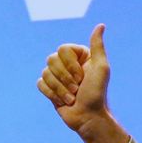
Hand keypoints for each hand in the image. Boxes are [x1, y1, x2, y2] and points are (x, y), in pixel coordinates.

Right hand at [36, 23, 129, 142]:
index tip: (82, 77)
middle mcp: (67, 63)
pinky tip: (63, 101)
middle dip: (65, 78)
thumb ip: (97, 46)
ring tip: (72, 98)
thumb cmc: (97, 93)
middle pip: (51, 59)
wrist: (89, 117)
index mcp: (79, 55)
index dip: (70, 65)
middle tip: (78, 89)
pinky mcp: (49, 88)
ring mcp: (57, 75)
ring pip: (45, 72)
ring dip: (60, 89)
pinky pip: (40, 83)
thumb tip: (101, 25)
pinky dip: (51, 94)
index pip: (62, 49)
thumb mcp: (101, 68)